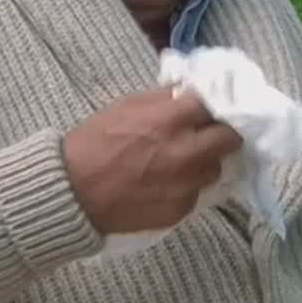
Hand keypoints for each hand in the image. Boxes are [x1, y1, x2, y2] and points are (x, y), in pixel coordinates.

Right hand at [62, 87, 241, 234]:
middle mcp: (186, 153)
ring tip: (181, 161)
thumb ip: (164, 99)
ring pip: (214, 169)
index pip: (216, 105)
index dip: (215, 105)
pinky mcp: (180, 210)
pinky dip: (186, 186)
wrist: (72, 193)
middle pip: (229, 139)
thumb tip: (190, 92)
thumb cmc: (94, 143)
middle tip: (209, 133)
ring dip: (204, 162)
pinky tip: (164, 184)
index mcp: (171, 120)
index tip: (212, 107)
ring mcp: (186, 185)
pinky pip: (195, 193)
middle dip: (221, 133)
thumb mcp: (126, 106)